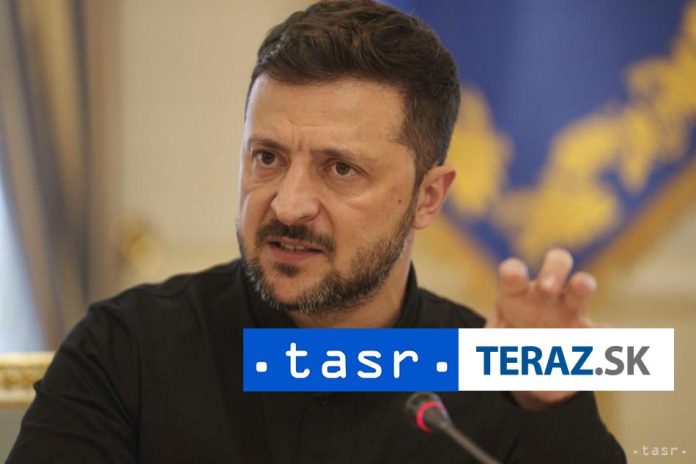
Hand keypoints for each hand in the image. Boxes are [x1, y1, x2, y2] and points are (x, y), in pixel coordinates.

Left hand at [486, 248, 597, 409]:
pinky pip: (602, 331)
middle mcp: (545, 293)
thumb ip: (489, 354)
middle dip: (552, 271)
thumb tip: (483, 361)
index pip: (513, 273)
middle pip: (555, 264)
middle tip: (546, 287)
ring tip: (582, 286)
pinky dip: (604, 337)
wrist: (529, 366)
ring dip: (582, 285)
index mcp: (516, 293)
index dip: (514, 271)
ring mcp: (569, 309)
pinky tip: (605, 342)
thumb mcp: (491, 351)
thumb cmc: (505, 346)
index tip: (513, 275)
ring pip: (581, 287)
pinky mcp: (589, 332)